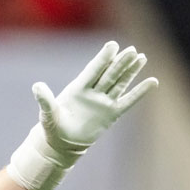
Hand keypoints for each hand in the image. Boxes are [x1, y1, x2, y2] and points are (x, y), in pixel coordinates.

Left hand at [34, 41, 157, 153]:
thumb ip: (45, 100)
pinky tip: (152, 81)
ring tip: (141, 56)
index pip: (93, 70)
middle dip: (120, 62)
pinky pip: (128, 101)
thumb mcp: (47, 113)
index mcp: (78, 88)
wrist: (61, 144)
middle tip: (132, 49)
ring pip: (120, 83)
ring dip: (130, 71)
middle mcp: (93, 92)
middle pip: (109, 74)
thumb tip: (36, 86)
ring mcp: (103, 102)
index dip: (103, 58)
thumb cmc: (53, 127)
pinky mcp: (111, 114)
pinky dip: (139, 92)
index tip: (112, 45)